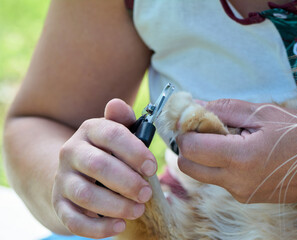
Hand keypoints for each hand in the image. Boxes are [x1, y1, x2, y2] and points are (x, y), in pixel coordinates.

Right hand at [52, 99, 156, 237]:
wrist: (74, 171)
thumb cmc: (107, 152)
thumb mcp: (116, 133)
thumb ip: (123, 121)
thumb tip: (116, 104)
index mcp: (90, 130)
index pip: (112, 135)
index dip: (135, 152)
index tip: (152, 168)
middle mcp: (72, 152)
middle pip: (98, 165)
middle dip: (128, 181)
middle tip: (147, 194)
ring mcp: (63, 179)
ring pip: (85, 194)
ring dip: (116, 205)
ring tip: (138, 210)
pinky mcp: (59, 204)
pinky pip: (73, 220)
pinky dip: (97, 228)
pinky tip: (119, 226)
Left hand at [177, 99, 296, 203]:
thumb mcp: (263, 113)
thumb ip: (224, 109)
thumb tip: (195, 105)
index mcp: (240, 157)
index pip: (190, 148)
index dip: (185, 131)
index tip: (192, 118)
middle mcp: (235, 181)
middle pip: (187, 165)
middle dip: (187, 145)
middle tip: (202, 128)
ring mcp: (239, 192)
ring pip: (200, 174)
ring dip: (201, 155)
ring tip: (223, 139)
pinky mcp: (244, 197)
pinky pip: (218, 180)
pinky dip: (217, 164)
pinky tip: (236, 152)